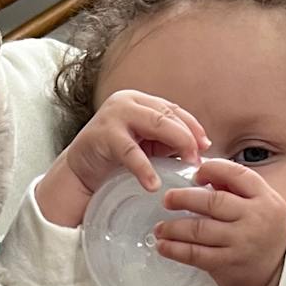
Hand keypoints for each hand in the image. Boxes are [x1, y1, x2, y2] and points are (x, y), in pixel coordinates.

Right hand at [38, 90, 207, 228]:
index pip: (174, 109)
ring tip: (188, 166)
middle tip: (199, 160)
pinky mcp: (104, 135)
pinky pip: (130, 152)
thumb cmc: (114, 159)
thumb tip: (200, 149)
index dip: (193, 127)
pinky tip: (153, 184)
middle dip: (188, 137)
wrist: (78, 172)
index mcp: (140, 102)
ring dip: (177, 144)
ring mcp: (115, 115)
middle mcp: (129, 101)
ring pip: (156, 125)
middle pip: (168, 115)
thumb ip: (167, 143)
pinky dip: (144, 169)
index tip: (206, 146)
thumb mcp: (145, 146)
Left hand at [154, 159, 285, 285]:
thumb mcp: (263, 206)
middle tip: (168, 200)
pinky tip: (164, 246)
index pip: (236, 174)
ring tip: (161, 228)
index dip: (211, 170)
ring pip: (198, 229)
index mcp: (264, 199)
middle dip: (183, 198)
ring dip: (173, 227)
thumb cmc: (266, 235)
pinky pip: (195, 254)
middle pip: (212, 201)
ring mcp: (240, 242)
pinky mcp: (227, 264)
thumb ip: (237, 190)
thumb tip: (205, 177)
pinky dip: (175, 250)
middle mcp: (253, 218)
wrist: (281, 274)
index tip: (196, 175)